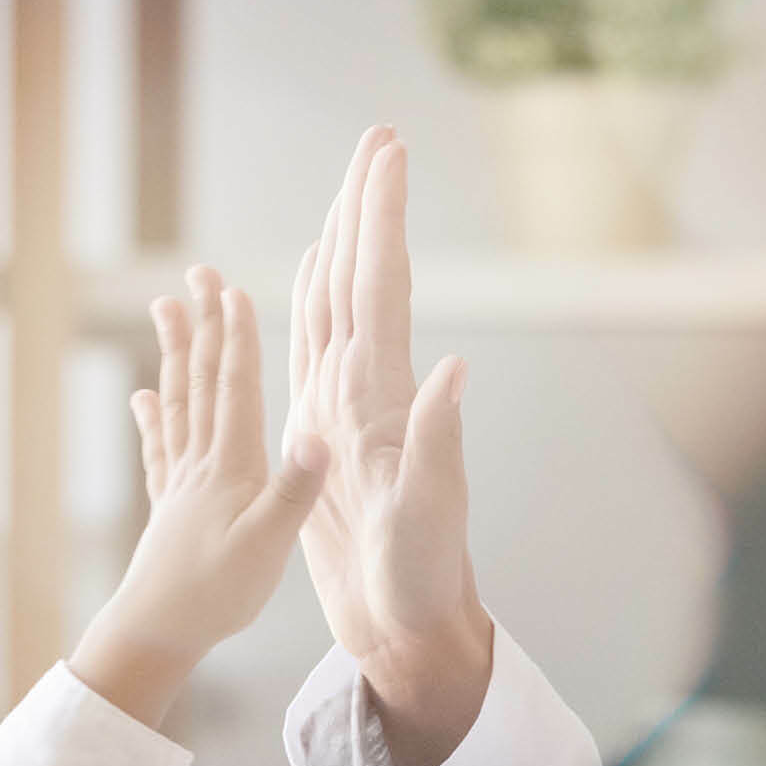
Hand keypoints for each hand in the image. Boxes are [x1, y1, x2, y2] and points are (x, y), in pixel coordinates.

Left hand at [68, 265, 327, 727]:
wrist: (158, 633)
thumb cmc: (218, 595)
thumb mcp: (270, 545)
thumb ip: (295, 490)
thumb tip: (318, 435)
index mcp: (232, 467)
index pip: (235, 388)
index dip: (236, 337)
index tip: (233, 288)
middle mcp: (201, 464)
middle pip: (202, 380)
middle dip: (204, 324)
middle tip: (197, 274)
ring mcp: (180, 483)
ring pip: (178, 402)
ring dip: (175, 353)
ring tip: (164, 309)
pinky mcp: (168, 508)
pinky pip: (160, 450)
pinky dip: (152, 418)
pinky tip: (142, 397)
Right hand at [285, 126, 490, 765]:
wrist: (408, 628)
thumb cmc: (419, 581)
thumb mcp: (426, 516)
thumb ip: (438, 442)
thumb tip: (452, 367)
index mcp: (384, 396)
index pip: (381, 286)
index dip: (380, 216)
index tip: (386, 152)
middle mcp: (371, 389)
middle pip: (363, 278)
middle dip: (368, 206)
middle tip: (377, 137)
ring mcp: (349, 407)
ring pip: (339, 304)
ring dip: (344, 242)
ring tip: (346, 187)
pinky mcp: (329, 431)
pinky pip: (314, 347)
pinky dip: (314, 300)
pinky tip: (313, 276)